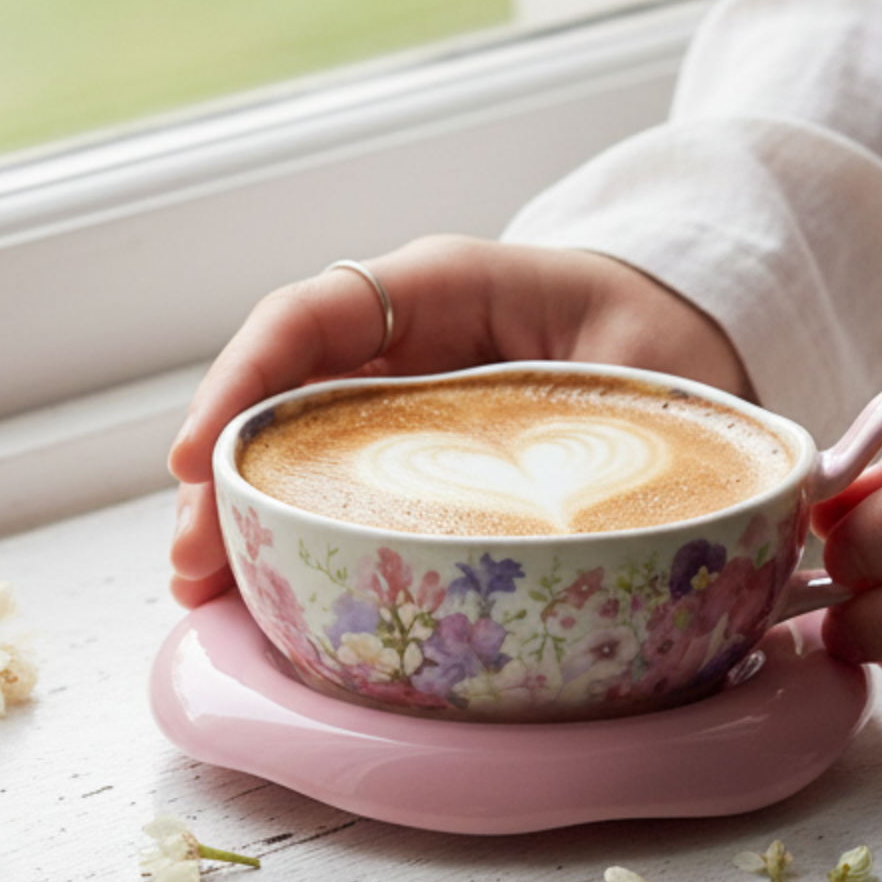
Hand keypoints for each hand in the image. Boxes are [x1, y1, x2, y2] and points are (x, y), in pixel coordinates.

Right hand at [166, 235, 749, 605]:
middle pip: (279, 395)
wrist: (689, 342)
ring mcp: (397, 400)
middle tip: (193, 565)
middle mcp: (403, 341)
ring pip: (291, 447)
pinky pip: (330, 485)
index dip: (244, 382)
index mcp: (447, 287)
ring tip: (205, 594)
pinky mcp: (407, 456)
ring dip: (240, 516)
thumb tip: (630, 511)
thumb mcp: (651, 362)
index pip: (314, 315)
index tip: (196, 458)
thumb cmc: (668, 336)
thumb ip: (626, 414)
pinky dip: (290, 534)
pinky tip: (261, 594)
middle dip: (222, 477)